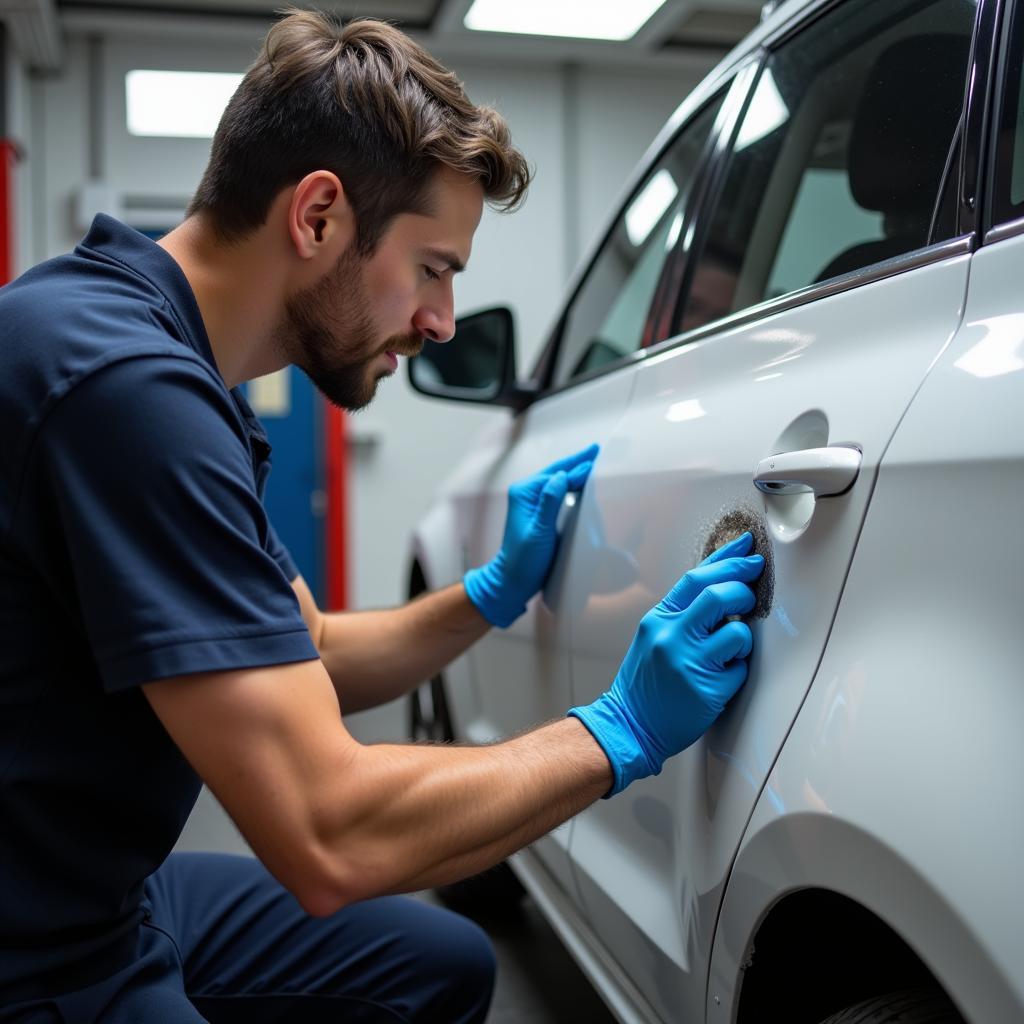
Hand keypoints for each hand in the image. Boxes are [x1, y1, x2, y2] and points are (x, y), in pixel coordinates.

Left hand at [464, 444, 598, 626]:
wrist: (513, 580)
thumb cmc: (524, 559)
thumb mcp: (539, 532)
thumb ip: (550, 502)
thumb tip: (561, 476)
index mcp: (525, 493)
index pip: (557, 475)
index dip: (577, 468)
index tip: (595, 461)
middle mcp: (527, 493)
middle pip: (557, 472)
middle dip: (576, 461)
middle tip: (596, 449)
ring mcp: (533, 503)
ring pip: (558, 481)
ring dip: (575, 471)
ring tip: (592, 461)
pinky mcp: (539, 513)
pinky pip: (558, 493)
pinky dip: (571, 486)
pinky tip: (582, 483)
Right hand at [569, 533, 763, 794]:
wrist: (629, 725)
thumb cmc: (646, 682)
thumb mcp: (654, 636)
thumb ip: (682, 613)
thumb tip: (722, 585)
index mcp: (659, 619)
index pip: (696, 578)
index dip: (726, 558)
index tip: (747, 548)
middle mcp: (672, 636)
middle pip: (719, 595)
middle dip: (744, 588)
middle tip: (753, 591)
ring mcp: (690, 663)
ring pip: (738, 632)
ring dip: (744, 638)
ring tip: (731, 651)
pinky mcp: (708, 690)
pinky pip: (741, 669)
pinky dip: (738, 671)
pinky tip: (721, 679)